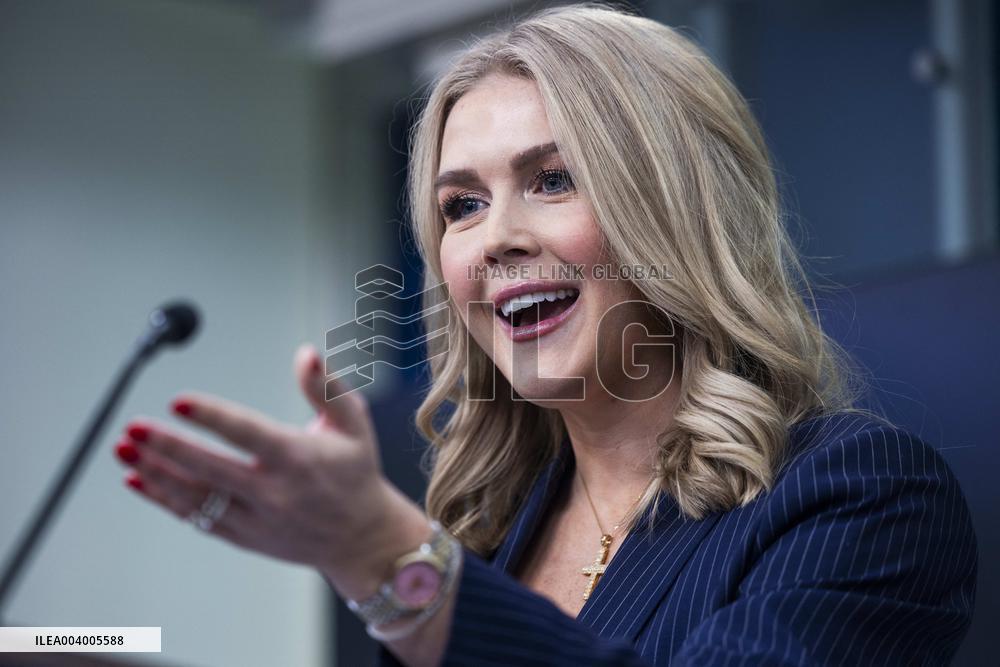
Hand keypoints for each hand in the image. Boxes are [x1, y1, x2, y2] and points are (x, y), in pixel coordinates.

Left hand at [113, 343, 425, 592]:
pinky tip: (137, 478)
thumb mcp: (353, 424)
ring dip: (156, 471)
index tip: (179, 402)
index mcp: (299, 458)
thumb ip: (326, 388)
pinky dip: (163, 499)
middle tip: (134, 427)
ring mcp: (256, 518)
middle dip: (168, 447)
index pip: (248, 434)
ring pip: (196, 495)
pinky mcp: (243, 536)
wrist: (361, 539)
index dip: (212, 418)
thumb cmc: (356, 472)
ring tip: (124, 448)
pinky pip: (196, 517)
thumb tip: (305, 353)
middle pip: (211, 469)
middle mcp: (274, 492)